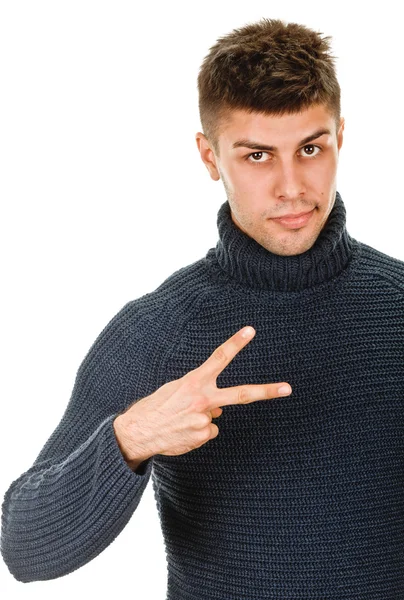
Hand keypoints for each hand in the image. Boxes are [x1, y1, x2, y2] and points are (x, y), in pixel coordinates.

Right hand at [113, 326, 291, 462]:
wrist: (138, 432)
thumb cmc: (156, 406)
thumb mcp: (175, 390)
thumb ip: (200, 393)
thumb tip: (221, 411)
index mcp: (194, 382)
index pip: (219, 358)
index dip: (235, 343)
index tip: (250, 330)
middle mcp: (203, 400)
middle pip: (241, 394)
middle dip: (266, 391)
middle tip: (288, 388)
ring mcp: (204, 420)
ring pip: (215, 418)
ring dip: (200, 419)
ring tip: (180, 420)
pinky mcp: (202, 436)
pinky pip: (208, 432)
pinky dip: (197, 432)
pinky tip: (181, 430)